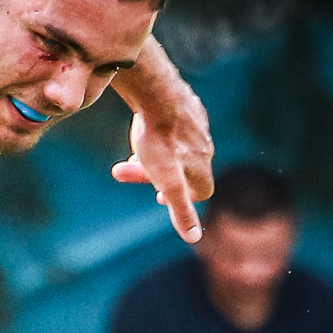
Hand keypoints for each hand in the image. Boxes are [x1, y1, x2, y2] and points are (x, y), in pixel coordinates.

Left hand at [111, 98, 213, 244]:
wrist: (156, 95)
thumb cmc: (159, 141)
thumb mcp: (167, 181)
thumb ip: (181, 209)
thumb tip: (194, 238)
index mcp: (202, 166)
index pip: (203, 192)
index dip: (185, 201)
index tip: (159, 196)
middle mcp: (205, 147)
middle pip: (184, 171)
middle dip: (154, 176)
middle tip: (127, 171)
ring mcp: (198, 126)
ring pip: (178, 150)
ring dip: (155, 157)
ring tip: (132, 155)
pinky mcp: (189, 108)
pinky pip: (176, 128)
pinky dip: (160, 137)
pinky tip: (144, 132)